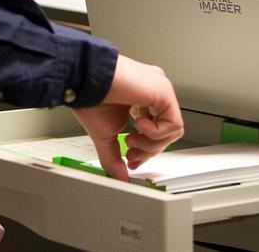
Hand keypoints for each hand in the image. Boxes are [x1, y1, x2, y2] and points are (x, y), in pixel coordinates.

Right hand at [72, 54, 183, 181]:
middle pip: (167, 132)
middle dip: (148, 150)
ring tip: (130, 138)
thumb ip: (114, 157)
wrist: (85, 80)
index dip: (146, 149)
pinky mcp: (163, 91)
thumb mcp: (105, 134)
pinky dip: (155, 133)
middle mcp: (154, 91)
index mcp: (142, 97)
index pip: (157, 129)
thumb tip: (119, 177)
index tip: (132, 159)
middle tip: (131, 154)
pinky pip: (173, 124)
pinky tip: (137, 124)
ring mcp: (160, 89)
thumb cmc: (90, 96)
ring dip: (151, 144)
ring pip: (173, 130)